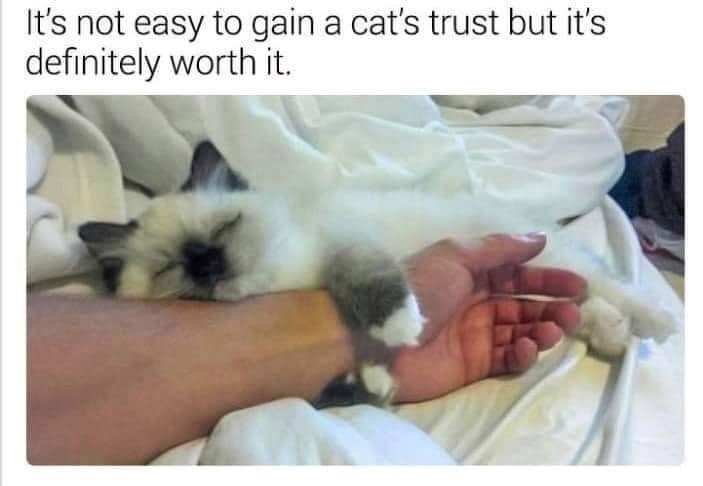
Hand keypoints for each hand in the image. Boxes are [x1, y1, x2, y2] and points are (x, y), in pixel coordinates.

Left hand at [393, 234, 585, 402]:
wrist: (381, 334)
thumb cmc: (421, 288)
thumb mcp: (457, 256)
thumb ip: (499, 248)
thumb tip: (539, 238)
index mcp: (471, 275)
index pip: (517, 275)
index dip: (547, 279)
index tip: (577, 286)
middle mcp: (476, 303)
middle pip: (523, 305)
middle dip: (550, 307)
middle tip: (573, 313)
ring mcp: (475, 335)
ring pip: (520, 332)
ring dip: (542, 330)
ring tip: (555, 329)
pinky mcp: (473, 364)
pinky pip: (507, 358)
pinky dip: (522, 354)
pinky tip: (528, 347)